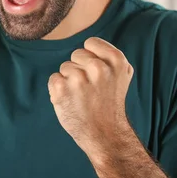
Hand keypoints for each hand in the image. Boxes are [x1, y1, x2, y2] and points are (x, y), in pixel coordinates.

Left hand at [48, 37, 133, 158]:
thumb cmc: (110, 103)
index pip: (90, 43)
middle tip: (90, 89)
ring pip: (65, 67)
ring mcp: (79, 79)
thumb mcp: (122, 75)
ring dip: (69, 81)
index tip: (96, 73)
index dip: (91, 57)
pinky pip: (54, 79)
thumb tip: (90, 44)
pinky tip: (71, 102)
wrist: (105, 134)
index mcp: (116, 60)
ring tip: (82, 98)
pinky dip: (58, 90)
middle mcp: (99, 68)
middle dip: (80, 69)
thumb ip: (108, 56)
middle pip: (76, 54)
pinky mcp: (62, 90)